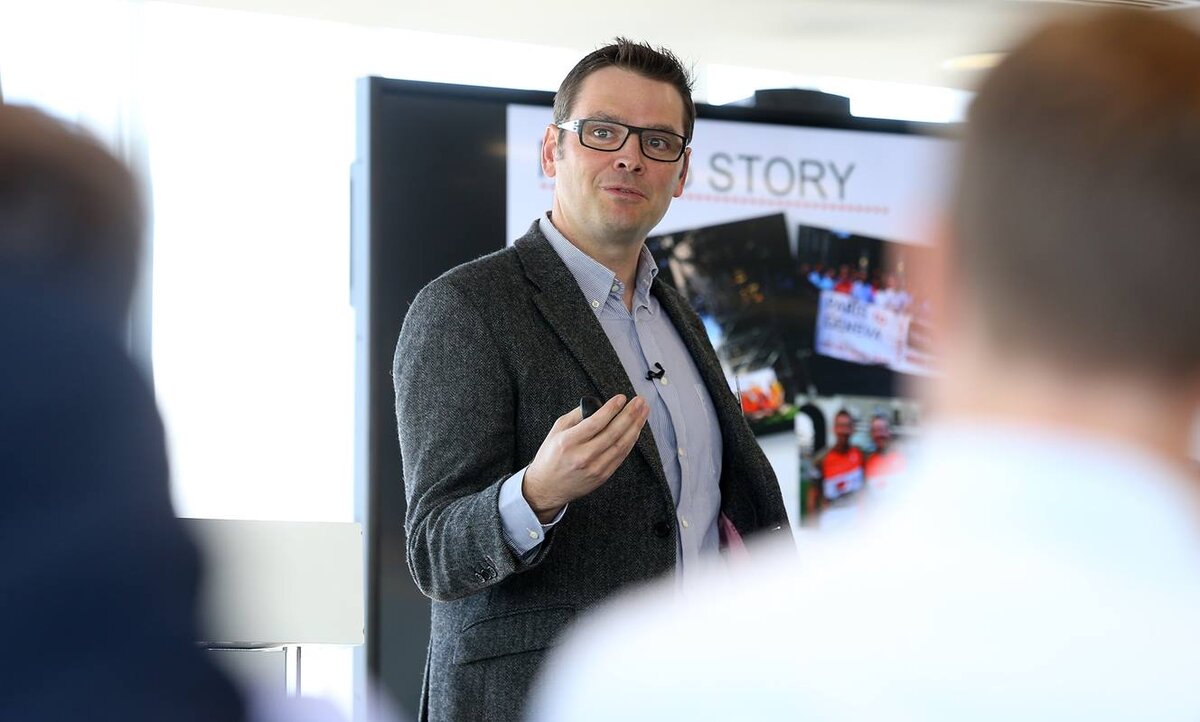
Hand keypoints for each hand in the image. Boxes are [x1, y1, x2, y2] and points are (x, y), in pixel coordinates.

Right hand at [523, 395, 649, 521]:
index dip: (611, 409)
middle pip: (613, 433)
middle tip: (639, 402)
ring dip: (635, 426)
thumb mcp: (556, 431)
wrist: (547, 487)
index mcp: (568, 442)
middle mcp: (583, 456)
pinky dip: (630, 441)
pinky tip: (636, 429)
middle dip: (629, 415)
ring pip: (621, 444)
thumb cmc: (550, 457)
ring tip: (643, 412)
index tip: (621, 398)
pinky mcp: (602, 476)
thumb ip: (576, 416)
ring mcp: (595, 468)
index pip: (595, 423)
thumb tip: (598, 404)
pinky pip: (621, 456)